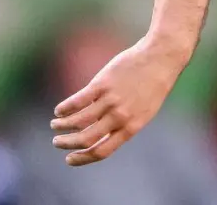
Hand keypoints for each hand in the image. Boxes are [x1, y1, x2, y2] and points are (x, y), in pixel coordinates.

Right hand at [49, 35, 187, 165]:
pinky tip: (59, 110)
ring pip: (78, 121)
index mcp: (131, 127)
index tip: (69, 159)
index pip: (101, 151)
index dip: (82, 159)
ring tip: (55, 124)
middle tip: (57, 142)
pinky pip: (77, 101)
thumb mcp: (144, 111)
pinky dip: (64, 109)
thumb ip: (122, 123)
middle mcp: (120, 116)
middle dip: (67, 144)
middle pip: (85, 139)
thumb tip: (98, 132)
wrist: (161, 57)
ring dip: (61, 126)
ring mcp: (111, 100)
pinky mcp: (102, 83)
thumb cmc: (153, 85)